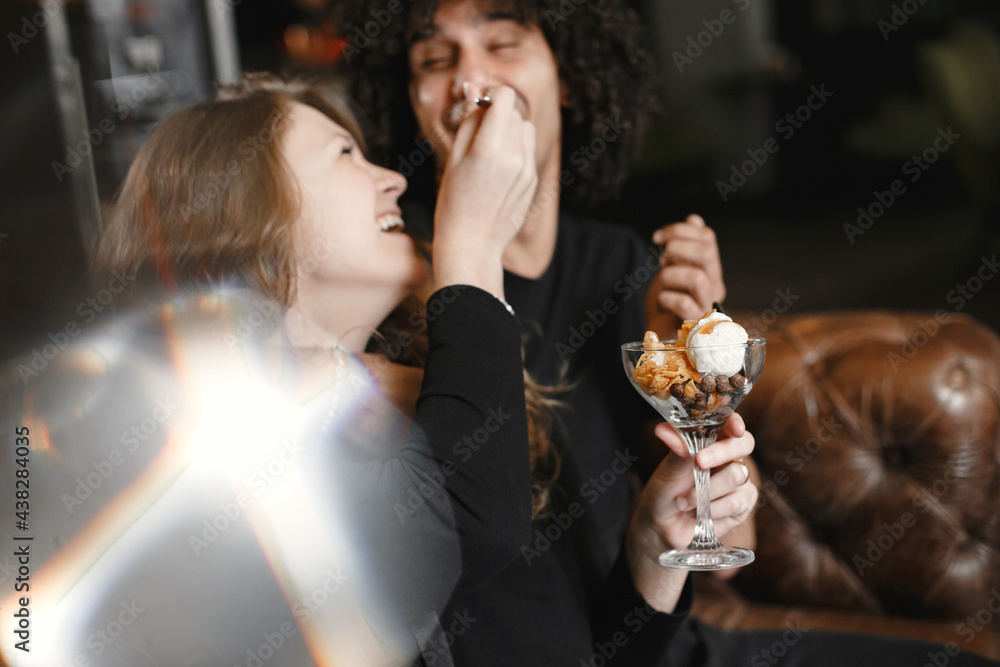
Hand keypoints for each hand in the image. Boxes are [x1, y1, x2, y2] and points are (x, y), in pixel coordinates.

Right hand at [432, 86, 537, 297]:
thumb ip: (469, 123)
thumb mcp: (454, 159)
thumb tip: (477, 93)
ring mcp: (527, 170)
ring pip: (527, 130)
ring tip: (492, 152)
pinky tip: (498, 172)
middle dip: (500, 116)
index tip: (480, 108)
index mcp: (490, 148)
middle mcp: (514, 156)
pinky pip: (529, 152)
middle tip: (480, 135)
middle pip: (516, 113)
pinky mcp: (533, 181)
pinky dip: (517, 151)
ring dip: (512, 132)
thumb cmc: (454, 203)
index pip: (505, 97)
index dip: (492, 97)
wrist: (473, 245)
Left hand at [624, 413, 756, 611]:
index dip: (735, 423)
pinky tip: (700, 514)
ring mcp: (739, 481)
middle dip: (721, 453)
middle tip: (699, 462)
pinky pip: (737, 501)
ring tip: (684, 501)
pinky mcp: (743, 504)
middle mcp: (728, 457)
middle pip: (744, 444)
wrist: (663, 528)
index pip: (731, 424)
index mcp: (711, 441)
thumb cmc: (664, 493)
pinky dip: (714, 509)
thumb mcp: (666, 470)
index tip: (733, 427)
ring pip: (737, 475)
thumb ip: (675, 450)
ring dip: (706, 490)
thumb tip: (664, 428)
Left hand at [644, 214, 725, 336]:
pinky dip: (667, 298)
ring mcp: (706, 306)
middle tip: (662, 258)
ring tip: (662, 281)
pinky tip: (662, 300)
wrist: (659, 339)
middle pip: (706, 254)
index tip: (658, 238)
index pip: (708, 238)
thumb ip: (685, 246)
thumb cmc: (667, 304)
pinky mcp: (694, 325)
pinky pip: (684, 304)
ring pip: (698, 278)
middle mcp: (714, 286)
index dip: (682, 230)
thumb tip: (695, 218)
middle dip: (677, 248)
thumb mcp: (673, 269)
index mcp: (710, 269)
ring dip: (671, 275)